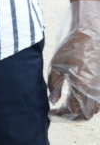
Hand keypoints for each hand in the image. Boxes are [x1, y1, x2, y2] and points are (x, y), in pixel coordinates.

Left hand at [48, 0, 99, 121]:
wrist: (90, 29)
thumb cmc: (71, 45)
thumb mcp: (56, 65)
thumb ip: (54, 86)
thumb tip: (53, 101)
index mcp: (84, 88)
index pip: (74, 112)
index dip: (61, 116)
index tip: (50, 115)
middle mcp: (97, 90)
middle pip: (86, 114)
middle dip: (70, 116)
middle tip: (57, 113)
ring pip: (94, 108)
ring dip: (80, 110)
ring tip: (65, 106)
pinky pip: (98, 99)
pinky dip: (88, 102)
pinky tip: (76, 97)